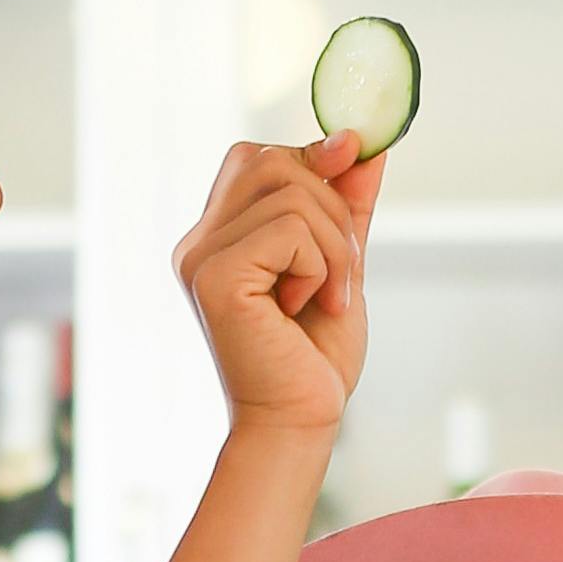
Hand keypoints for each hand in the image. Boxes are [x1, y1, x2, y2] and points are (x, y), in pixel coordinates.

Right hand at [174, 134, 380, 442]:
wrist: (300, 422)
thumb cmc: (313, 355)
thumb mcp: (340, 262)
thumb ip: (345, 203)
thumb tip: (363, 139)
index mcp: (218, 236)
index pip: (260, 158)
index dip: (313, 161)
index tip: (351, 172)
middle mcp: (199, 242)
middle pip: (273, 161)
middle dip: (332, 207)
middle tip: (340, 271)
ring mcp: (200, 258)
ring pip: (291, 193)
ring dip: (334, 246)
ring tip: (327, 297)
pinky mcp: (215, 277)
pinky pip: (290, 229)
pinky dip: (321, 267)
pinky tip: (307, 307)